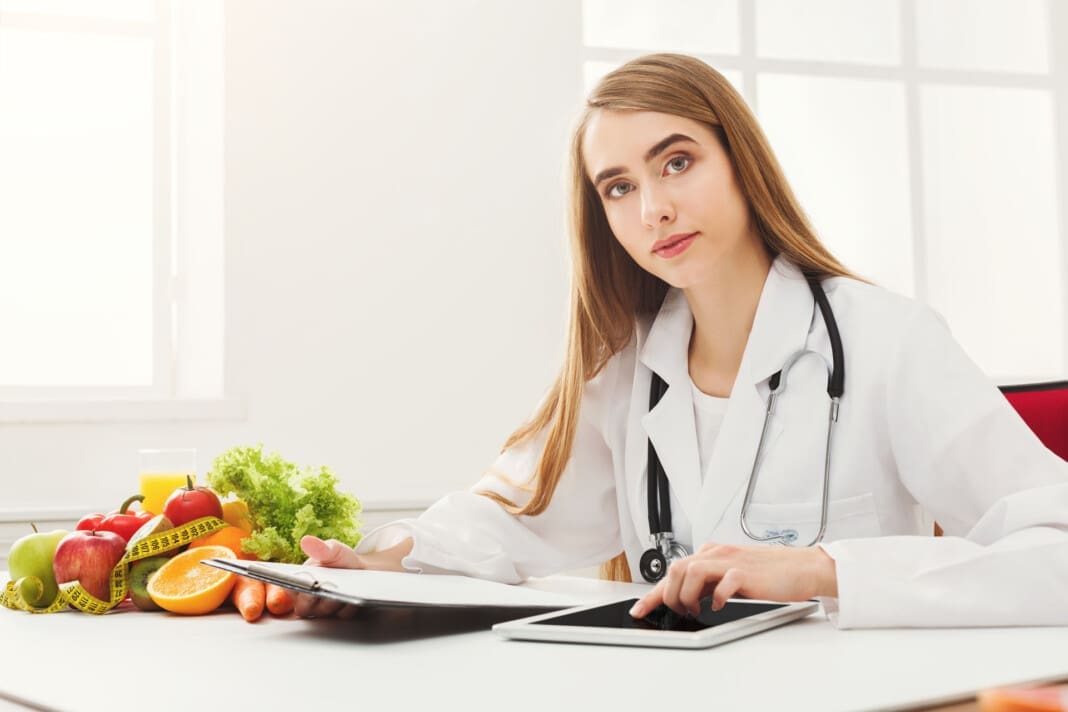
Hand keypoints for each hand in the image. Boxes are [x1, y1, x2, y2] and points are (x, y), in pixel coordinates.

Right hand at [294, 535, 366, 619]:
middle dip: (313, 597)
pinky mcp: (341, 614)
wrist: (363, 569)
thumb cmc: (341, 560)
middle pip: (304, 606)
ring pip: (323, 612)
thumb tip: (306, 541)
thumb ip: (320, 548)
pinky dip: (348, 606)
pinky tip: (354, 596)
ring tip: (343, 588)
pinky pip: (342, 615)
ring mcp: (324, 610)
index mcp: (300, 582)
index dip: (294, 588)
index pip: (289, 589)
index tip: (304, 581)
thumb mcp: (332, 549)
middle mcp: (308, 600)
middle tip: (325, 585)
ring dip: (333, 601)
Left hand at [629, 542, 837, 618]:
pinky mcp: (745, 573)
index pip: (672, 571)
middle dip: (669, 596)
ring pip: (690, 573)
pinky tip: (719, 606)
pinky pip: (721, 585)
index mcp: (710, 553)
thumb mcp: (730, 575)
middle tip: (681, 611)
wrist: (801, 568)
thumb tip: (685, 599)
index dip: (652, 594)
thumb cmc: (768, 574)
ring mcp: (730, 562)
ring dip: (687, 597)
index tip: (639, 610)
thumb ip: (708, 582)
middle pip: (675, 569)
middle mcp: (716, 553)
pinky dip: (715, 599)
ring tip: (696, 609)